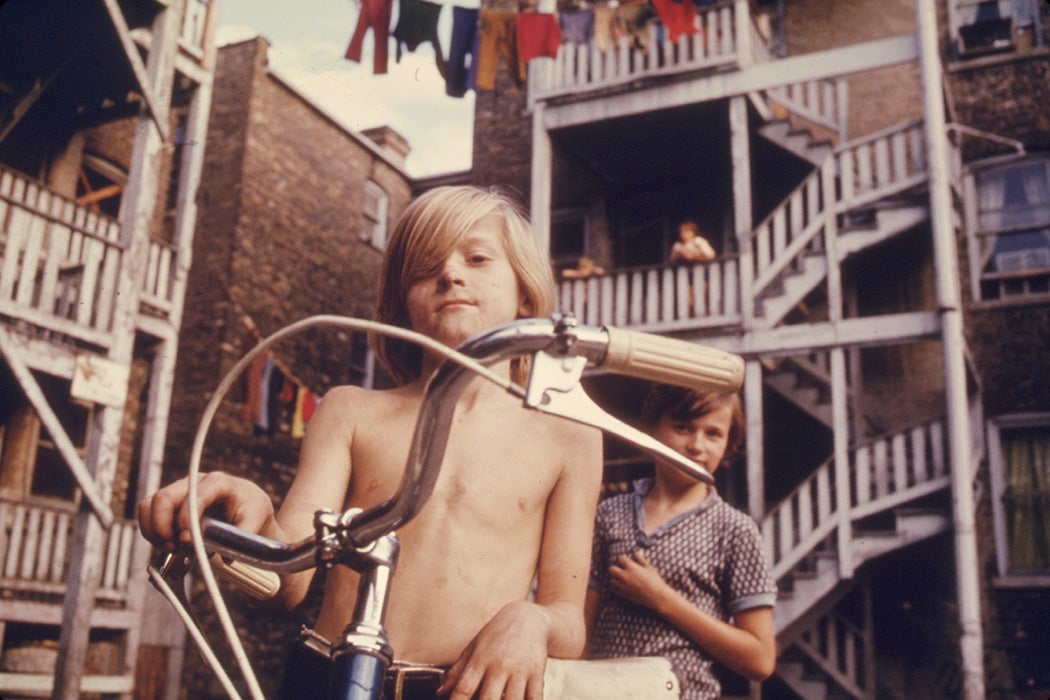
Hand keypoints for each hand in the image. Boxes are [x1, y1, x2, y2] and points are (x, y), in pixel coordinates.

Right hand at [137, 472, 274, 550]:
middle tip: (173, 548)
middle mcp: (195, 482)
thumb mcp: (256, 520)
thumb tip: (226, 556)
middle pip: (164, 497)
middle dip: (162, 526)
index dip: (186, 519)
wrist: (247, 505)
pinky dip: (151, 532)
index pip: (194, 496)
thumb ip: (242, 535)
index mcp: (218, 482)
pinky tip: (167, 546)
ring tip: (169, 549)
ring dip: (153, 530)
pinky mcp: (171, 503)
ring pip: (150, 504)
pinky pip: (148, 513)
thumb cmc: (251, 510)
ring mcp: (180, 490)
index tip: (188, 541)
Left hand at [438, 601, 549, 699]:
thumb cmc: (496, 634)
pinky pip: (535, 698)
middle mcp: (499, 665)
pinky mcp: (537, 673)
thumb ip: (457, 672)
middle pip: (488, 699)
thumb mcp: (474, 647)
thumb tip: (440, 693)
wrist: (528, 618)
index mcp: (479, 659)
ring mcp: (519, 670)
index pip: (463, 689)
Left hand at [608, 550, 670, 610]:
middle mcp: (625, 576)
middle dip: (615, 568)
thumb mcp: (649, 567)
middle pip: (612, 569)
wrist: (657, 596)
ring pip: (612, 580)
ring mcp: (623, 586)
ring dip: (615, 578)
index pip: (620, 558)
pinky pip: (615, 589)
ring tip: (622, 578)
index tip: (626, 560)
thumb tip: (638, 552)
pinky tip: (624, 586)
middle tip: (621, 569)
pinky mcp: (624, 594)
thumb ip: (641, 559)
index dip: (623, 559)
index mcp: (631, 567)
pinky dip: (617, 587)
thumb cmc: (655, 580)